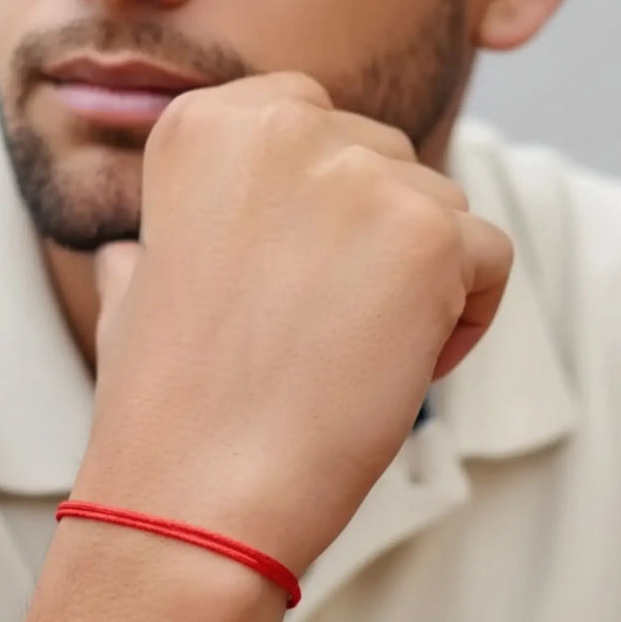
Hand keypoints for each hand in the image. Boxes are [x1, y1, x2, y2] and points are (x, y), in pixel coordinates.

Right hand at [78, 72, 512, 575]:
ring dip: (417, 282)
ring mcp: (358, 176)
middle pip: (385, 162)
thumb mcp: (133, 300)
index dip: (323, 208)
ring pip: (441, 208)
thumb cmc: (167, 411)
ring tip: (350, 359)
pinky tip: (400, 370)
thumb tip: (135, 256)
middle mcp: (282, 127)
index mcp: (205, 127)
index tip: (292, 280)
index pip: (314, 123)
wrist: (194, 498)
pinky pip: (487, 257)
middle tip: (322, 333)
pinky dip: (463, 319)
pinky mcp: (428, 236)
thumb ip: (155, 249)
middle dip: (372, 242)